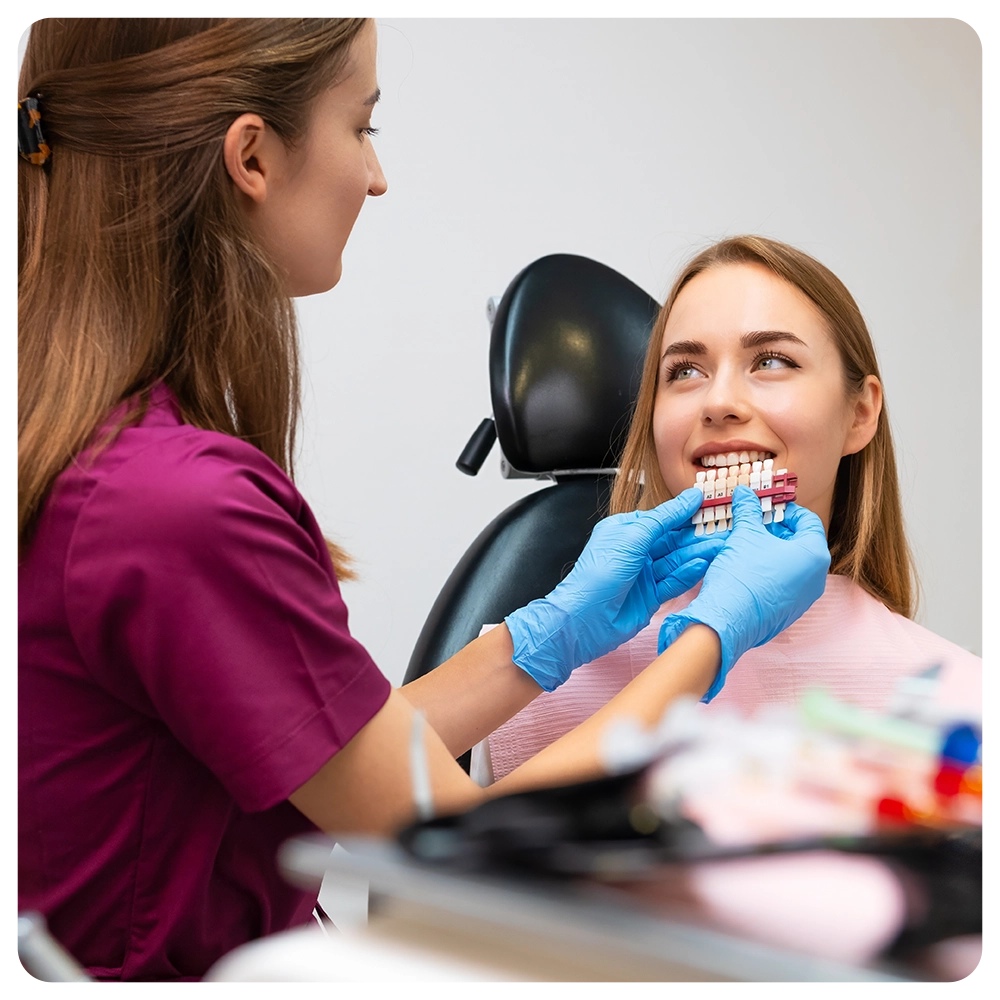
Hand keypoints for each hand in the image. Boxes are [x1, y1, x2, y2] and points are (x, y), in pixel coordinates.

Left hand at [505, 488, 722, 691]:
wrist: (585, 619)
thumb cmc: (600, 573)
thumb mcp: (633, 537)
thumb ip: (664, 518)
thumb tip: (689, 498)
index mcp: (626, 530)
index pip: (662, 517)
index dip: (685, 512)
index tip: (711, 503)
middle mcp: (636, 550)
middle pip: (673, 540)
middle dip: (697, 535)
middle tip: (726, 528)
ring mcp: (644, 574)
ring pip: (677, 560)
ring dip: (698, 553)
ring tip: (722, 547)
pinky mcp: (651, 596)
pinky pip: (674, 581)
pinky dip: (688, 574)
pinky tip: (704, 565)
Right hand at [657, 486, 830, 701]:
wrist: (726, 621)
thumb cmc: (742, 576)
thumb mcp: (744, 535)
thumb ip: (748, 510)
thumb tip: (745, 493)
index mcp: (814, 555)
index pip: (808, 521)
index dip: (786, 509)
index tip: (767, 506)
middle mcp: (816, 578)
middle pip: (801, 543)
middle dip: (776, 530)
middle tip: (754, 523)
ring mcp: (804, 599)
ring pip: (792, 565)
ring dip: (771, 551)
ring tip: (746, 544)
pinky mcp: (788, 613)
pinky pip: (784, 584)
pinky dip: (769, 571)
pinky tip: (746, 568)